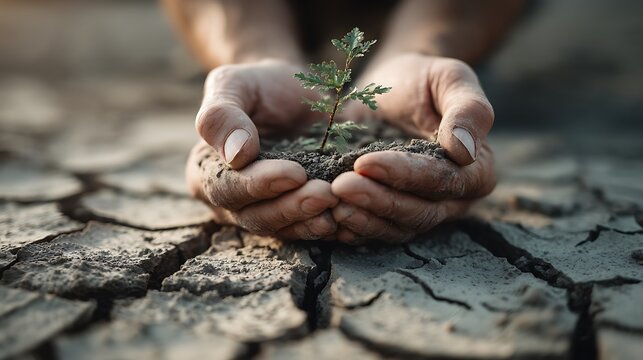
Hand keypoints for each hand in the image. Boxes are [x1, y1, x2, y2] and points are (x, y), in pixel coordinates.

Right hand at [188, 60, 337, 239]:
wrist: (290, 93)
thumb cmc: (257, 86)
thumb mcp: (233, 84)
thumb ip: (222, 115)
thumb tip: (236, 155)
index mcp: (205, 172)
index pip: (227, 188)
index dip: (259, 184)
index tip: (295, 173)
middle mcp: (229, 201)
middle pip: (256, 216)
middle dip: (292, 208)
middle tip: (326, 194)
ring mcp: (262, 211)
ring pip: (283, 228)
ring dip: (311, 220)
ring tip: (339, 205)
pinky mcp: (292, 215)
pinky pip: (306, 227)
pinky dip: (325, 223)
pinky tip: (346, 216)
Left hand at [334, 54, 495, 243]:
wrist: (392, 87)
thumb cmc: (424, 79)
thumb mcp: (450, 79)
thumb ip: (468, 109)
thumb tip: (464, 150)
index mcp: (476, 170)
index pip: (443, 181)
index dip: (405, 175)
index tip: (366, 162)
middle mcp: (453, 200)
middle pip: (418, 212)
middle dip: (377, 200)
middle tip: (340, 186)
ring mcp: (421, 211)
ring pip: (395, 227)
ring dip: (362, 218)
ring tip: (330, 200)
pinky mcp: (391, 215)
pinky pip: (375, 231)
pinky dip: (352, 227)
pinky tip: (328, 217)